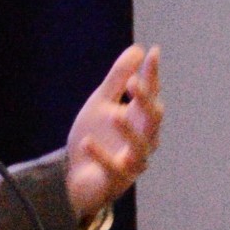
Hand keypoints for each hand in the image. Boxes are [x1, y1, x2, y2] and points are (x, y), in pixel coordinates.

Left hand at [64, 44, 163, 219]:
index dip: (152, 75)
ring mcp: (132, 161)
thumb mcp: (101, 103)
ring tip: (116, 115)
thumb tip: (138, 49)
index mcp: (140, 118)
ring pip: (140, 147)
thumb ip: (118, 79)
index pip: (151, 94)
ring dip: (129, 131)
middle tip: (132, 83)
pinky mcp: (116, 180)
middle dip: (144, 101)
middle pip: (151, 119)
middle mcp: (143, 139)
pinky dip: (101, 155)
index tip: (152, 53)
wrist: (77, 176)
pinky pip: (112, 168)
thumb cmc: (96, 137)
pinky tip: (87, 142)